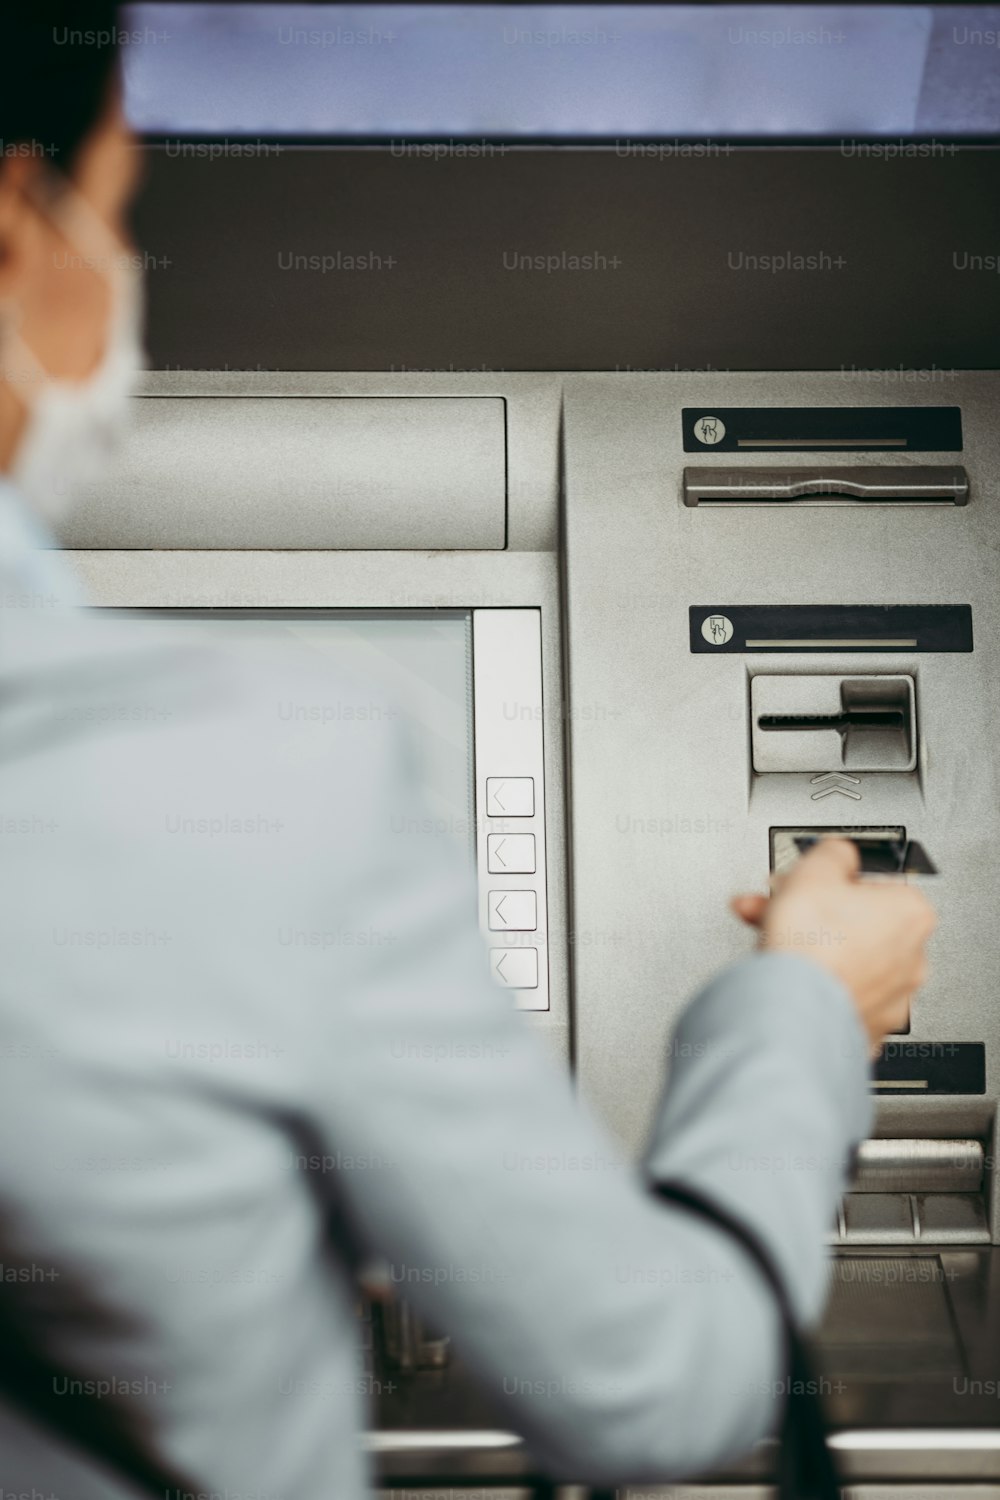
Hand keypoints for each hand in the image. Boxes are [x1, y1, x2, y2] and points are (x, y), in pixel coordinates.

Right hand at [731, 838, 936, 1046]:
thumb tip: (838, 855)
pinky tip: (787, 971)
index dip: (832, 880)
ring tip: (770, 936)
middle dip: (811, 912)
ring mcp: (890, 998)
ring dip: (808, 944)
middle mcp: (911, 958)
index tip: (811, 883)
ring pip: (845, 960)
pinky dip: (814, 981)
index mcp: (912, 913)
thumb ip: (834, 853)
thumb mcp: (816, 867)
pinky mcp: (865, 1026)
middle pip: (855, 924)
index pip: (873, 883)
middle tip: (782, 906)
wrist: (792, 1007)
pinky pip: (837, 992)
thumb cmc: (811, 946)